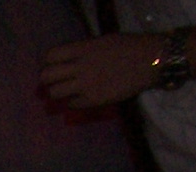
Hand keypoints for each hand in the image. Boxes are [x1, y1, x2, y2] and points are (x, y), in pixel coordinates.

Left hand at [39, 32, 164, 105]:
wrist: (151, 60)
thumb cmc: (129, 47)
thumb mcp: (102, 42)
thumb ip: (82, 51)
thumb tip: (65, 61)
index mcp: (82, 49)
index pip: (49, 56)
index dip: (48, 62)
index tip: (54, 66)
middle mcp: (80, 67)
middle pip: (45, 77)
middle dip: (48, 80)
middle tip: (57, 81)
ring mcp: (85, 85)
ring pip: (54, 93)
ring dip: (58, 92)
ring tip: (68, 90)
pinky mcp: (93, 100)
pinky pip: (71, 105)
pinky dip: (73, 102)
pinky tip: (82, 97)